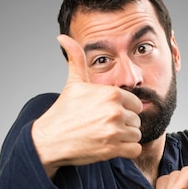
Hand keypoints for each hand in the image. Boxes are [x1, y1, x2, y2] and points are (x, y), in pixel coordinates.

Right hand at [32, 35, 142, 177]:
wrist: (50, 140)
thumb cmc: (63, 112)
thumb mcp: (73, 84)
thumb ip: (76, 59)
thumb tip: (63, 37)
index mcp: (111, 93)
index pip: (136, 103)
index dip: (125, 110)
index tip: (109, 114)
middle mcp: (115, 111)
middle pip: (137, 120)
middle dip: (125, 124)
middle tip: (105, 127)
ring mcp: (114, 131)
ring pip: (136, 135)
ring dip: (125, 138)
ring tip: (108, 136)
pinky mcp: (112, 149)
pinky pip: (134, 150)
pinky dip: (127, 151)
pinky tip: (112, 147)